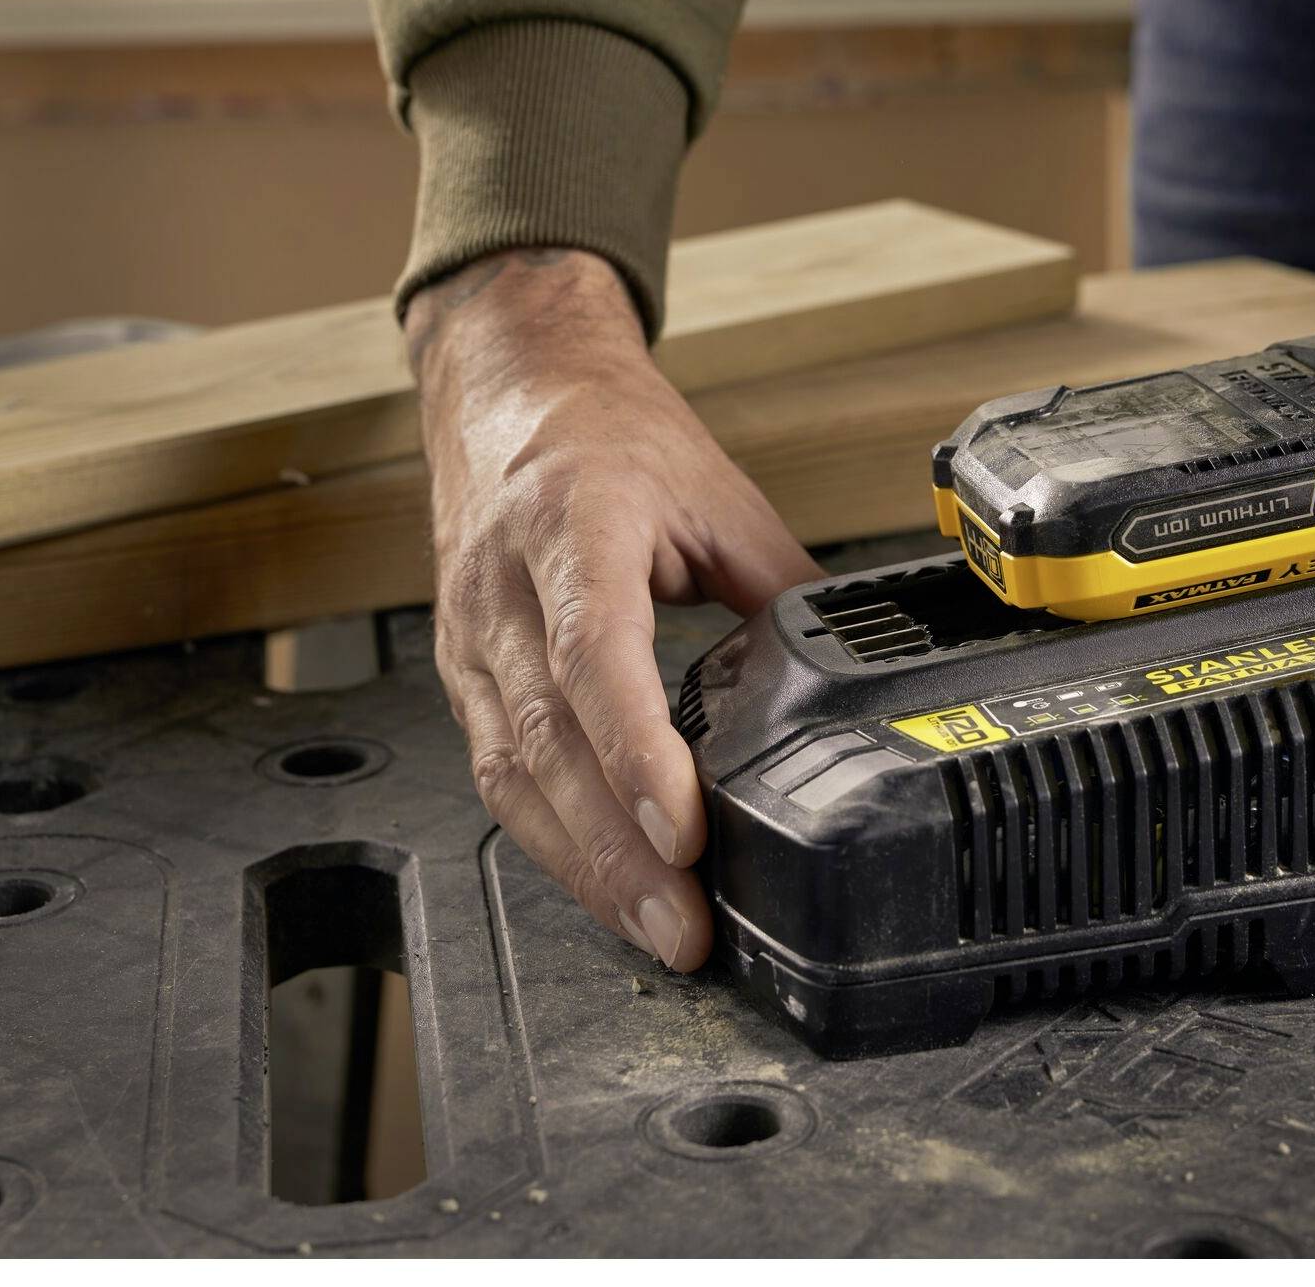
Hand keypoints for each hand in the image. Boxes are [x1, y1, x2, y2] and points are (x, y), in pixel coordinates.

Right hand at [408, 249, 824, 969]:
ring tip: (655, 930)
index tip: (684, 832)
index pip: (593, 653)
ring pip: (511, 773)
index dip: (637, 752)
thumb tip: (854, 670)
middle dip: (615, 852)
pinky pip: (496, 771)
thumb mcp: (715, 493)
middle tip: (683, 928)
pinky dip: (552, 839)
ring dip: (582, 867)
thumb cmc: (608, 432)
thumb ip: (778, 588)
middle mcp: (502, 587)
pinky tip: (601, 884)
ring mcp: (468, 634)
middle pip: (548, 740)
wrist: (508, 384)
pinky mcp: (460, 669)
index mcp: (571, 525)